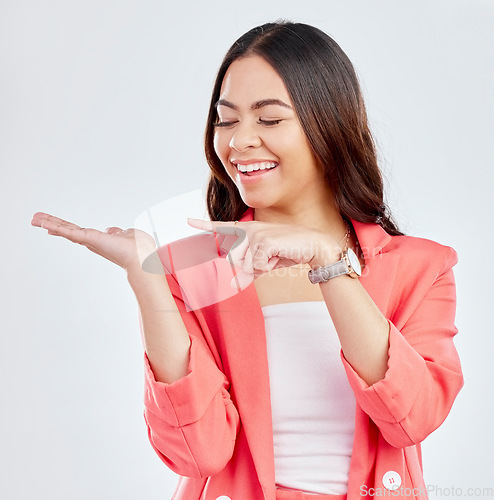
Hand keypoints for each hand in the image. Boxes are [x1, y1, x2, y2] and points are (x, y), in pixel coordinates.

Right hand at [31, 212, 156, 272]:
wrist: (141, 258)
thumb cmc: (139, 249)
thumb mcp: (128, 235)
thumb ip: (119, 232)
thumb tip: (113, 231)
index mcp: (100, 240)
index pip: (78, 232)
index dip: (65, 228)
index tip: (52, 226)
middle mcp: (92, 242)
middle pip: (68, 230)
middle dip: (51, 224)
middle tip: (35, 219)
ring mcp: (89, 241)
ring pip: (65, 230)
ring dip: (49, 223)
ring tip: (33, 219)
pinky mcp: (89, 239)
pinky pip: (69, 232)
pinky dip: (56, 227)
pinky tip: (43, 224)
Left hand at [187, 218, 340, 277]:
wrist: (312, 246)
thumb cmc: (287, 252)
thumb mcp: (264, 265)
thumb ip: (247, 273)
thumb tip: (232, 286)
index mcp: (247, 230)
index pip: (221, 228)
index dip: (203, 225)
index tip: (187, 220)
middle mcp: (248, 229)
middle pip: (233, 260)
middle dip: (250, 267)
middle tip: (268, 258)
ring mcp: (255, 234)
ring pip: (244, 265)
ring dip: (260, 267)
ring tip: (274, 255)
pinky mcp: (263, 241)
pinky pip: (256, 266)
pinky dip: (268, 266)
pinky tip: (279, 255)